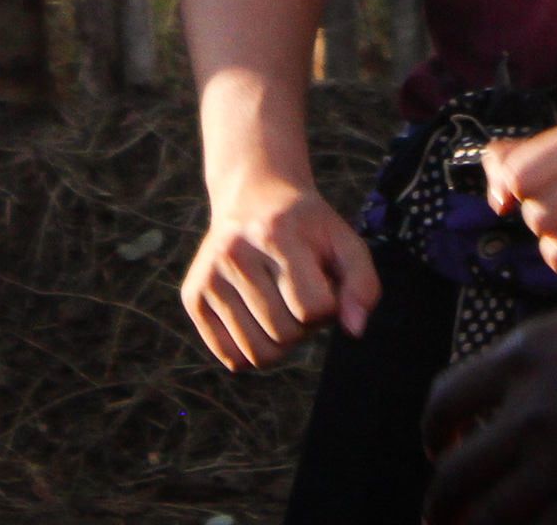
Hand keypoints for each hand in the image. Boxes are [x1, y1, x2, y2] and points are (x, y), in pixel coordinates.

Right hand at [181, 169, 380, 371]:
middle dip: (305, 325)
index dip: (329, 306)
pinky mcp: (193, 297)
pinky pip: (232, 358)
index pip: (313, 308)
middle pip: (285, 334)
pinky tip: (258, 317)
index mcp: (275, 234)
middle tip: (300, 294)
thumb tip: (355, 330)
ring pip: (259, 354)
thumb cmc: (306, 228)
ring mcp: (208, 276)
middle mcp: (234, 254)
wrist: (253, 198)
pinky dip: (253, 350)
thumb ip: (363, 284)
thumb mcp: (344, 242)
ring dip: (281, 341)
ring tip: (281, 306)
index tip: (322, 283)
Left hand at [424, 291, 556, 524]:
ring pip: (487, 516)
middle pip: (455, 471)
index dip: (436, 435)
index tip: (442, 452)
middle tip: (444, 518)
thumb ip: (550, 365)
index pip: (445, 401)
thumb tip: (519, 407)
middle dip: (443, 504)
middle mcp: (529, 403)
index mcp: (525, 352)